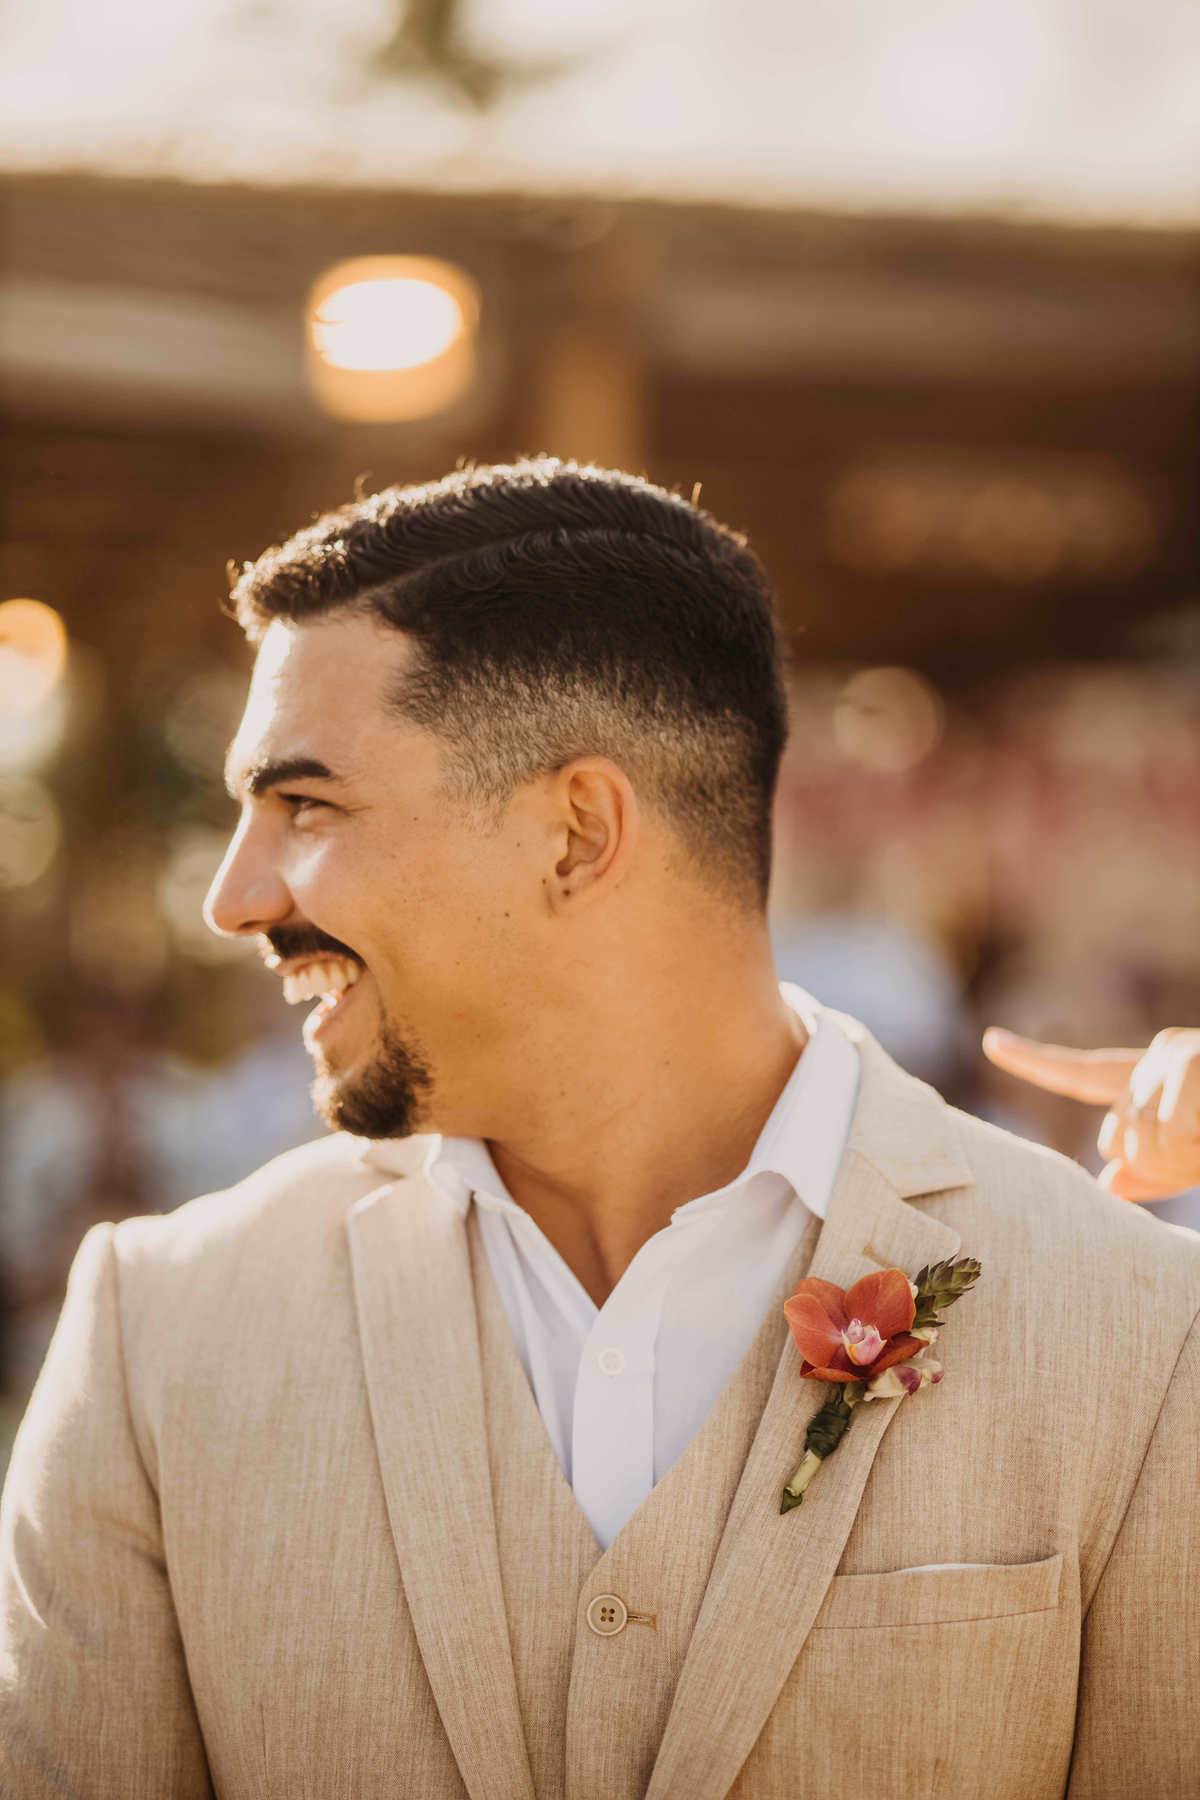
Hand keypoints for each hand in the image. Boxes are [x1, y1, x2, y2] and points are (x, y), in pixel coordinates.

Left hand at [981, 1027, 1199, 1201]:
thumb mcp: (1194, 1158)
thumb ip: (1155, 1172)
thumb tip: (1108, 1185)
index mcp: (1155, 1079)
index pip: (1083, 1074)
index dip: (1032, 1061)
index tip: (990, 1042)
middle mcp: (1159, 1057)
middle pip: (1112, 1138)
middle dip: (1154, 1167)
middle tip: (1195, 1155)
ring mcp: (1174, 1055)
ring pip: (1140, 1140)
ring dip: (1179, 1161)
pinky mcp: (1191, 1061)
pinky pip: (1171, 1132)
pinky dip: (1194, 1149)